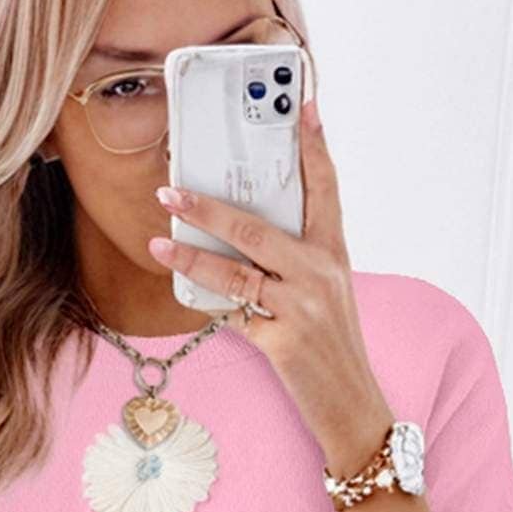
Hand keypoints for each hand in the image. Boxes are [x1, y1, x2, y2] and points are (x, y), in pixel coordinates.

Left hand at [149, 97, 394, 472]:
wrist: (354, 408)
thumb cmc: (331, 350)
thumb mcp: (323, 297)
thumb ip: (291, 265)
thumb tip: (237, 242)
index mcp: (334, 255)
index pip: (325, 189)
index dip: (314, 145)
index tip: (302, 103)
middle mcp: (321, 273)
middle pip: (258, 225)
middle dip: (209, 205)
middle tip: (171, 189)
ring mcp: (302, 306)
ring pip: (237, 268)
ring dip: (191, 252)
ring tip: (159, 239)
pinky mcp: (283, 340)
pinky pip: (232, 312)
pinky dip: (207, 301)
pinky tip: (182, 289)